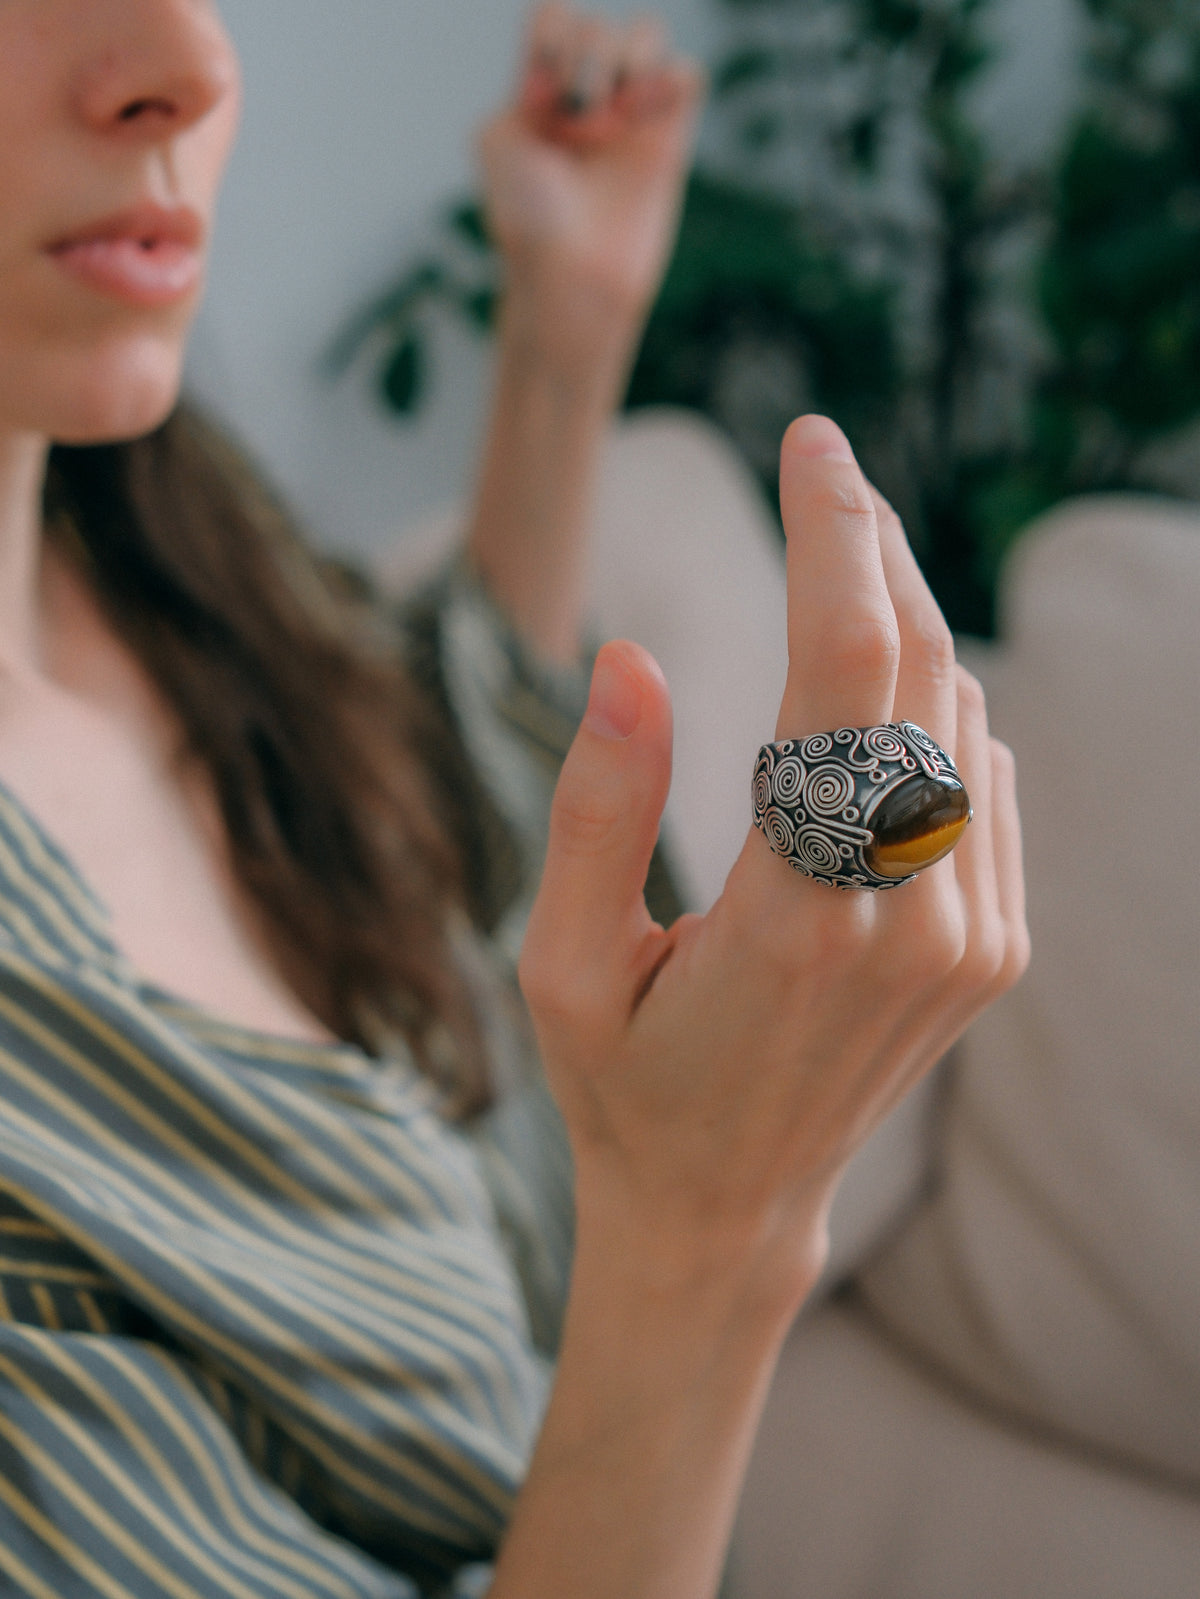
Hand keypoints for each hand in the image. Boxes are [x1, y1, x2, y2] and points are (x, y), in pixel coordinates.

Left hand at [478, 2, 703, 368]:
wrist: (575, 276)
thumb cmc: (530, 221)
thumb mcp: (496, 143)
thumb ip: (523, 86)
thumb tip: (576, 77)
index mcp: (539, 90)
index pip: (554, 17)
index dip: (553, 37)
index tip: (541, 96)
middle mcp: (586, 94)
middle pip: (598, 23)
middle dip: (588, 61)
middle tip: (580, 124)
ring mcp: (631, 114)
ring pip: (647, 33)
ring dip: (630, 59)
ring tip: (617, 119)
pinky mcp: (671, 138)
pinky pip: (688, 73)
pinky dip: (672, 79)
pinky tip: (647, 118)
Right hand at [520, 415, 1029, 1311]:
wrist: (731, 1207)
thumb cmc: (622, 1086)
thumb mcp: (563, 966)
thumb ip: (598, 810)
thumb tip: (631, 654)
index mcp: (795, 920)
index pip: (844, 675)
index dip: (831, 539)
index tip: (809, 442)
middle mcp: (912, 922)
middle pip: (920, 670)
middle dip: (875, 545)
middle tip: (823, 463)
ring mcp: (971, 938)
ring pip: (962, 715)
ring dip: (902, 621)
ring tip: (835, 562)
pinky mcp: (994, 948)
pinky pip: (986, 778)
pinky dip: (936, 706)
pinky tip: (875, 695)